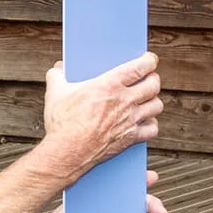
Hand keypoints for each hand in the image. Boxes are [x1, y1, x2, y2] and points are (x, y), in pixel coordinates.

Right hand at [40, 52, 162, 174]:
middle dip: (153, 79)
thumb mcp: (55, 93)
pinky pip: (153, 129)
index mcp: (109, 85)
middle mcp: (124, 101)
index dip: (149, 61)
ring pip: (157, 105)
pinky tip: (144, 121)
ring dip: (153, 100)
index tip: (149, 60)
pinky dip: (151, 124)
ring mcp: (130, 120)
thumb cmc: (62, 123)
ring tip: (146, 99)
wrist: (66, 152)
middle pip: (154, 84)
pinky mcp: (131, 138)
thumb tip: (58, 69)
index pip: (140, 67)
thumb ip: (57, 76)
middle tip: (148, 78)